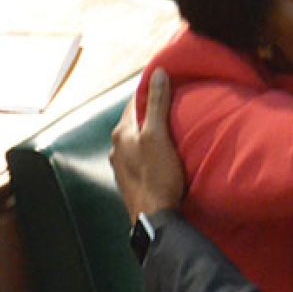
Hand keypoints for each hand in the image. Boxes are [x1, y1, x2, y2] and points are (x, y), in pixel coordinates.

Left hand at [110, 69, 185, 221]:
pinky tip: (165, 152)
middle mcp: (117, 147)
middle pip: (136, 120)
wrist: (154, 217)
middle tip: (175, 103)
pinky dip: (152, 147)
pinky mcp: (131, 179)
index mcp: (121, 133)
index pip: (135, 101)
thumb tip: (157, 73)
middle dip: (153, 111)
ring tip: (173, 126)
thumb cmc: (157, 175)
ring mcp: (122, 165)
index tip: (168, 82)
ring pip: (138, 138)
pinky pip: (141, 154)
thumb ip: (157, 103)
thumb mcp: (159, 135)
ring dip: (152, 131)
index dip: (151, 90)